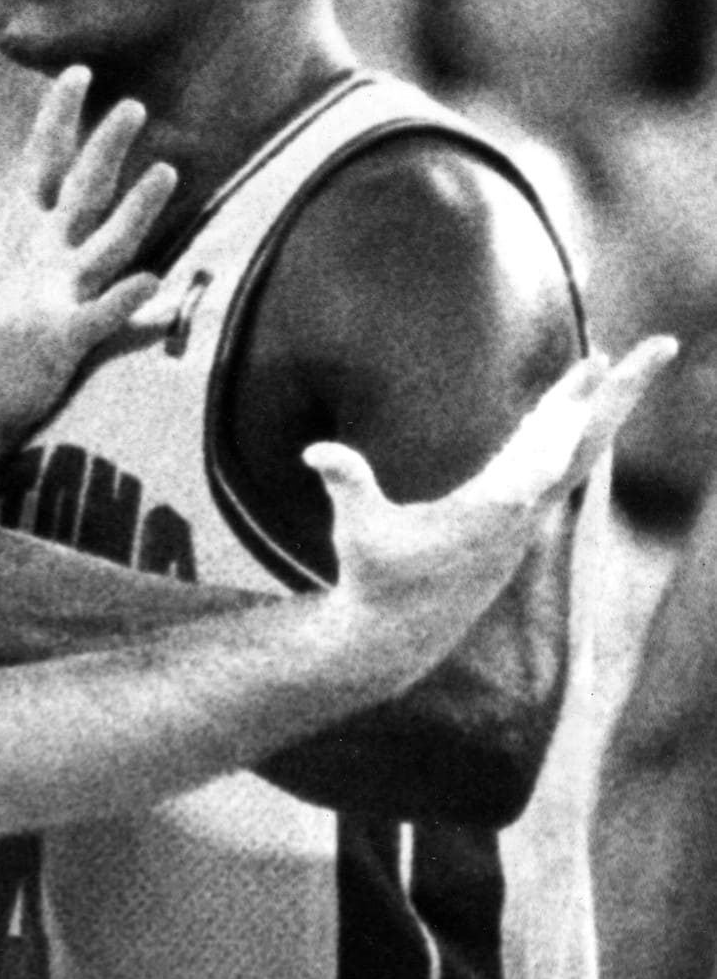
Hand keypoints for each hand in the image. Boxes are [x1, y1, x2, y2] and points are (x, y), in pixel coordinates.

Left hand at [0, 65, 175, 443]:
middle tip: (133, 106)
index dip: (61, 117)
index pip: (48, 157)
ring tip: (165, 173)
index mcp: (26, 222)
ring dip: (136, 213)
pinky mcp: (68, 337)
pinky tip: (149, 281)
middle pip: (87, 190)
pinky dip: (124, 300)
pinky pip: (102, 316)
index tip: (77, 72)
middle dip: (108, 151)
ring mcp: (67, 291)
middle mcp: (56, 249)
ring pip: (110, 245)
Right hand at [312, 337, 675, 679]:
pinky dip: (575, 428)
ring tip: (622, 359)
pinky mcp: (517, 520)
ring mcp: (524, 518)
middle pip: (585, 444)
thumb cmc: (376, 577)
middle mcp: (521, 513)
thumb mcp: (357, 532)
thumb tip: (316, 451)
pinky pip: (561, 463)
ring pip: (580, 452)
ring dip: (604, 406)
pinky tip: (574, 406)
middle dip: (622, 395)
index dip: (570, 409)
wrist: (400, 633)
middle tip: (663, 344)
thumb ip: (347, 486)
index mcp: (489, 513)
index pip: (542, 454)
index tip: (597, 366)